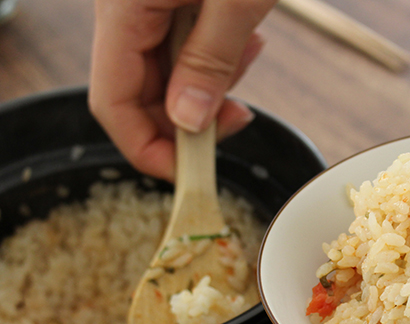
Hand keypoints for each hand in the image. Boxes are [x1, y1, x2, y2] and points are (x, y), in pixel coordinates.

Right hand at [89, 0, 276, 181]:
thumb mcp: (235, 1)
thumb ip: (210, 61)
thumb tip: (190, 121)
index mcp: (122, 9)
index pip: (114, 104)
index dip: (150, 150)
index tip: (191, 172)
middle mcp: (124, 12)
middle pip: (140, 96)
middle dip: (192, 118)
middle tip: (236, 116)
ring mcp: (143, 7)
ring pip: (166, 76)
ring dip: (211, 85)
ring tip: (248, 53)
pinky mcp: (167, 3)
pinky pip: (181, 49)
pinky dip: (214, 57)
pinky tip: (243, 40)